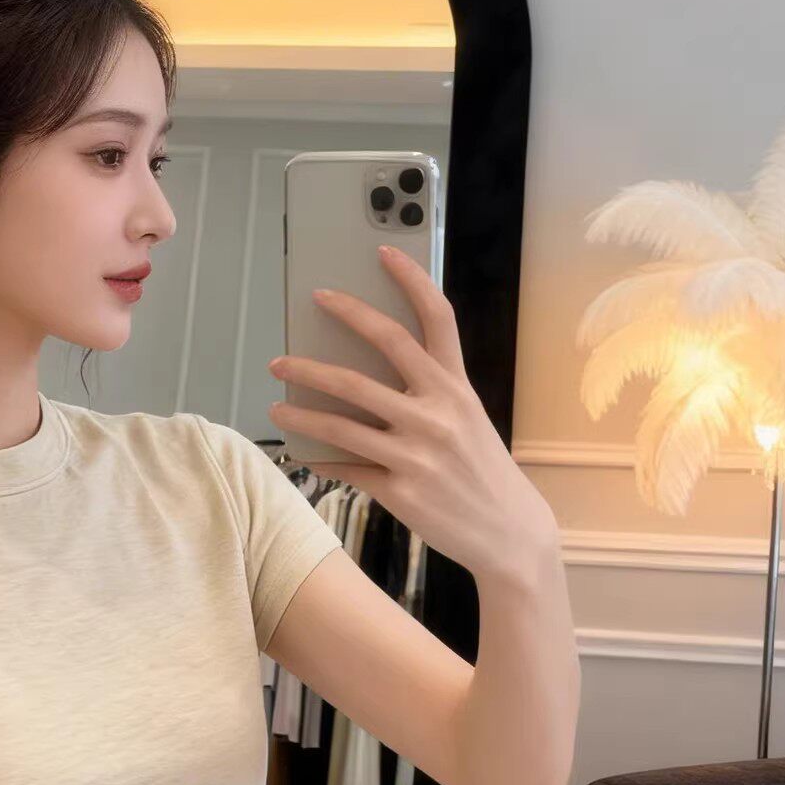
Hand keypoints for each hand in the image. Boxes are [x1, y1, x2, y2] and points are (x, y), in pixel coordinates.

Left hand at [268, 244, 558, 582]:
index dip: (410, 279)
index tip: (382, 252)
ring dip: (300, 409)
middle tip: (285, 350)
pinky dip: (318, 458)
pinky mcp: (400, 489)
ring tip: (276, 401)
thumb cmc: (479, 469)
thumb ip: (427, 391)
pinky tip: (300, 451)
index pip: (436, 318)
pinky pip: (345, 467)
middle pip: (373, 360)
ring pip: (342, 420)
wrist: (508, 532)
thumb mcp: (467, 420)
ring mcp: (417, 451)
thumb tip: (366, 368)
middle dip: (322, 350)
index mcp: (457, 386)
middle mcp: (438, 411)